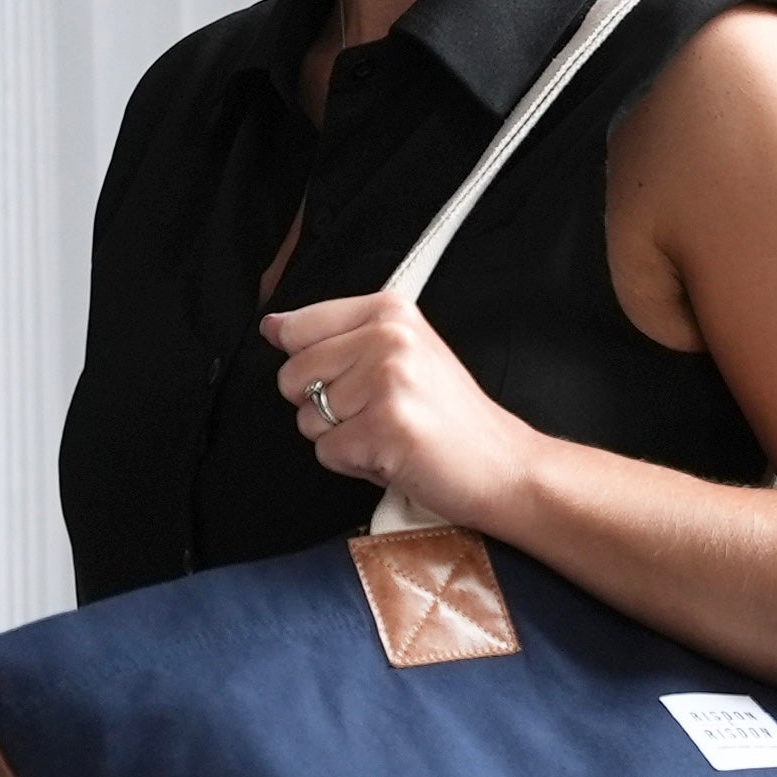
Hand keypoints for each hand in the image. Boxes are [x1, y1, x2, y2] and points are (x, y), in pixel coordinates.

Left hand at [264, 294, 540, 526]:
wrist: (503, 465)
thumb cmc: (451, 417)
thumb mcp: (403, 354)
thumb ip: (337, 336)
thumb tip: (273, 326)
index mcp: (390, 311)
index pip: (298, 327)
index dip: (310, 364)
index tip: (347, 377)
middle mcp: (388, 337)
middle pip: (293, 376)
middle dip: (324, 407)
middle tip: (377, 411)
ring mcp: (387, 380)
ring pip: (307, 418)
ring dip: (342, 438)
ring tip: (388, 433)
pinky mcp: (384, 425)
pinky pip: (327, 452)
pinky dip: (355, 465)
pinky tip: (393, 455)